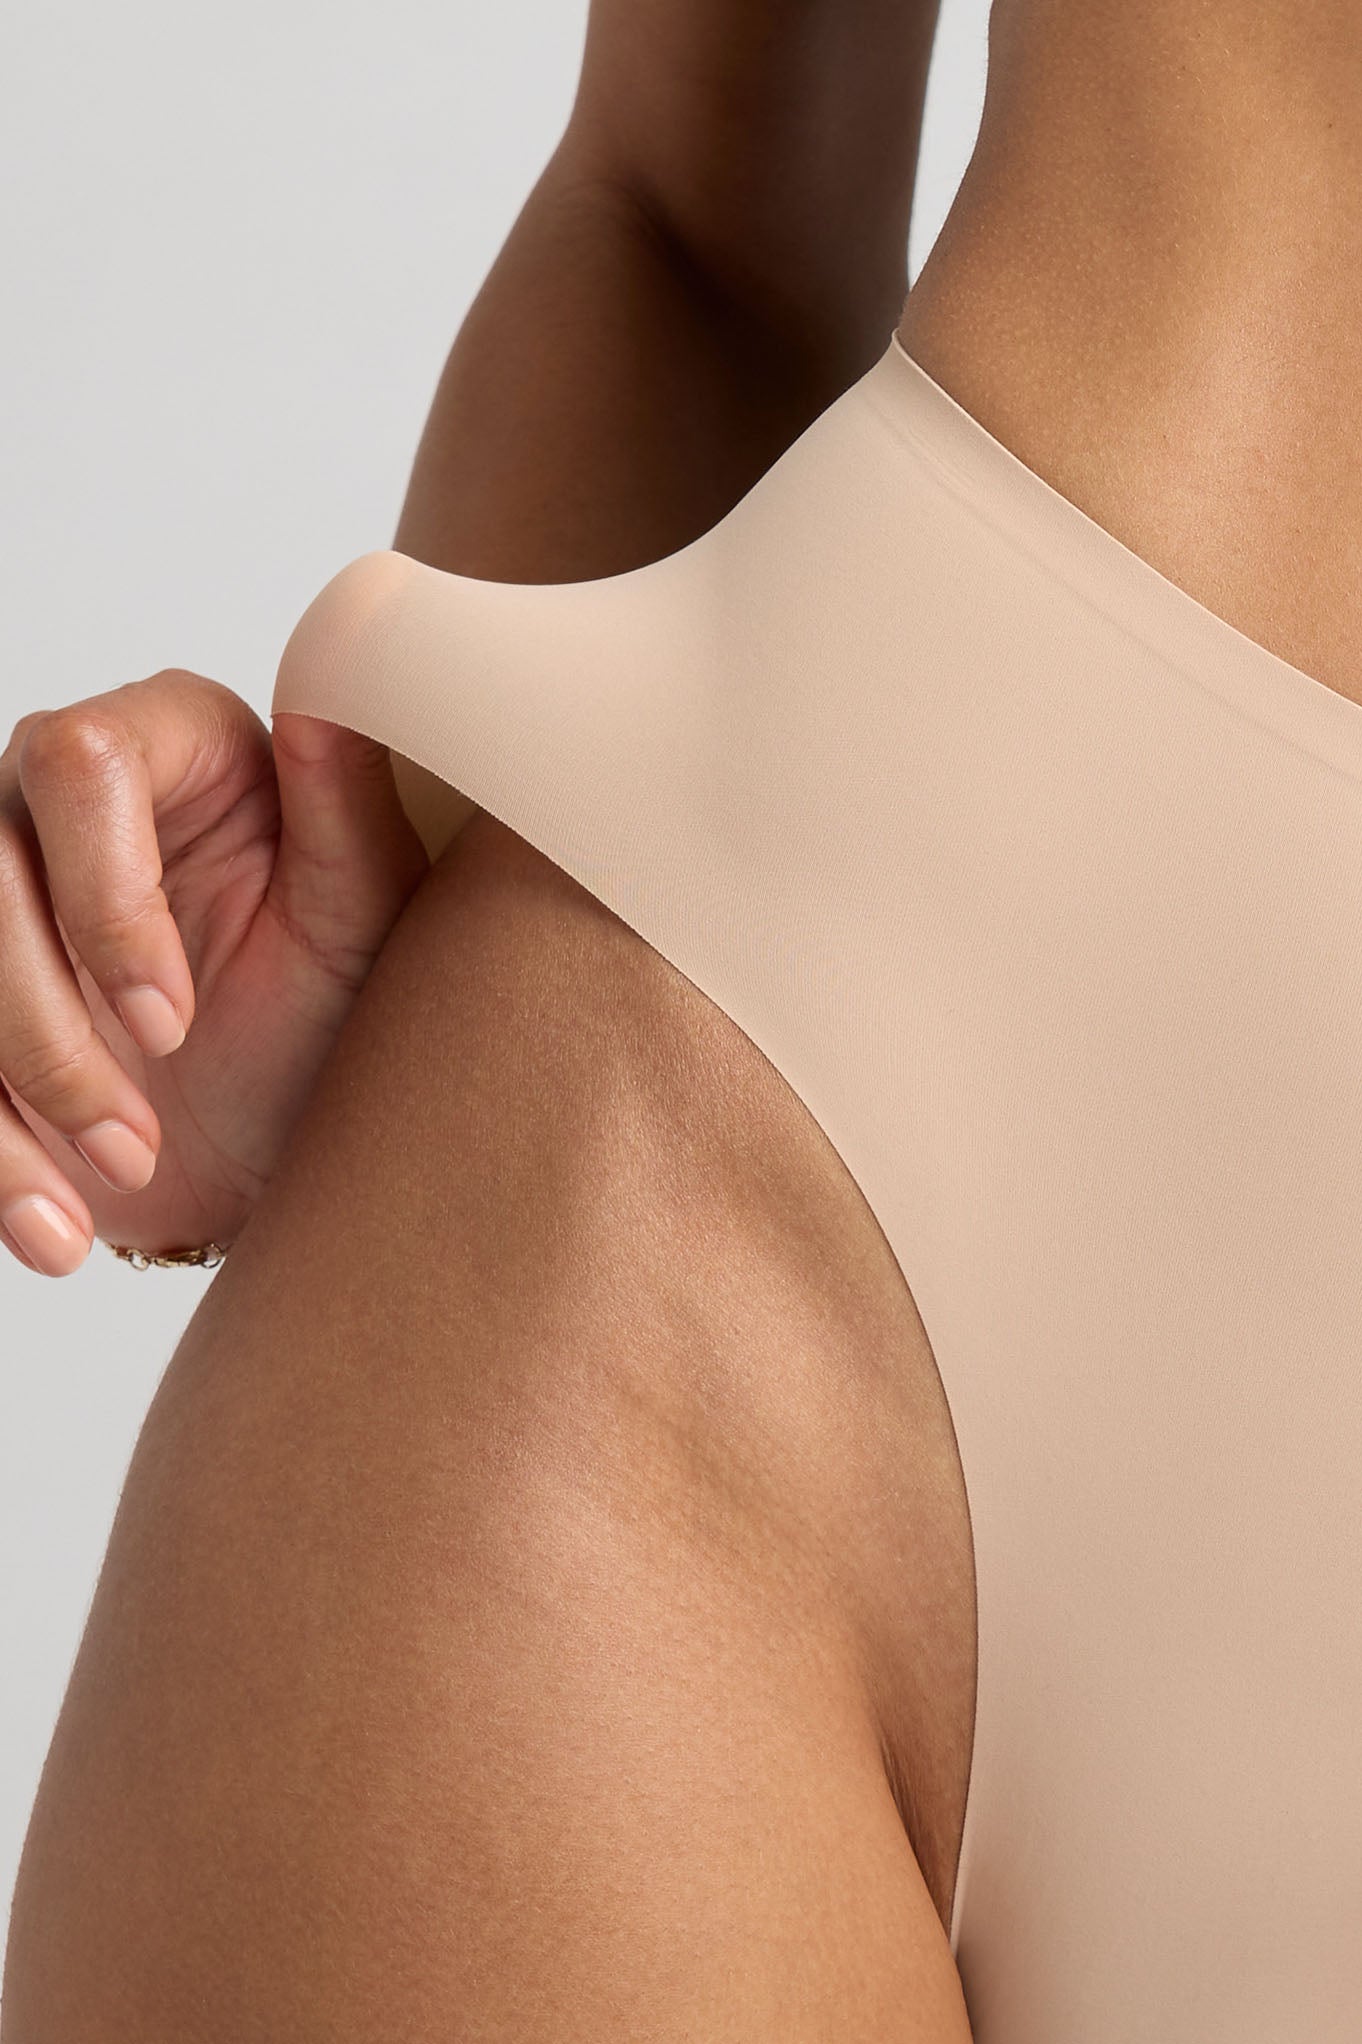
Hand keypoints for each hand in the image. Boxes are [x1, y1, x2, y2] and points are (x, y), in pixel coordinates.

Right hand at [0, 671, 430, 1275]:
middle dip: (50, 1035)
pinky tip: (54, 1231)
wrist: (282, 1144)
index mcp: (170, 745)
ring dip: (10, 1101)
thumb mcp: (364, 924)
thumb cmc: (334, 1012)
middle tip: (136, 1140)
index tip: (170, 1024)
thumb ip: (346, 808)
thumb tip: (334, 689)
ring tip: (110, 1187)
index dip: (107, 903)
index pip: (83, 763)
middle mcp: (61, 796)